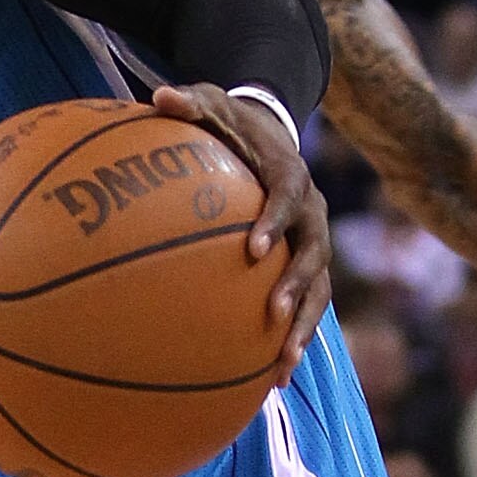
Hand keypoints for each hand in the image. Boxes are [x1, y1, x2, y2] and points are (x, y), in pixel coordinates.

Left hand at [151, 82, 329, 372]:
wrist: (271, 136)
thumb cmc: (233, 125)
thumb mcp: (213, 103)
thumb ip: (190, 103)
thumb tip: (158, 97)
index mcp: (291, 176)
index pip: (288, 199)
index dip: (276, 224)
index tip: (253, 251)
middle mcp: (312, 213)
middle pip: (315, 255)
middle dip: (298, 288)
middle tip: (273, 316)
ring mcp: (314, 244)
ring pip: (319, 292)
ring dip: (304, 329)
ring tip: (282, 367)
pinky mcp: (307, 268)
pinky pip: (306, 308)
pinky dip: (291, 340)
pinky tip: (270, 379)